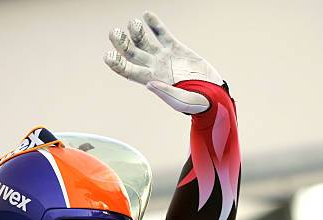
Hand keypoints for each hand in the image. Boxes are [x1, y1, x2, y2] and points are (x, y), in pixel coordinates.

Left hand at [104, 11, 222, 113]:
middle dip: (121, 42)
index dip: (117, 63)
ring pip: (144, 40)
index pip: (128, 71)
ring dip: (136, 31)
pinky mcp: (176, 48)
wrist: (213, 93)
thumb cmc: (198, 103)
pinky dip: (154, 24)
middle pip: (131, 53)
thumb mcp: (182, 102)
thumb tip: (149, 83)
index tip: (109, 55)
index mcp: (152, 80)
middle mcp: (154, 67)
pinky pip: (162, 33)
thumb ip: (166, 92)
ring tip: (133, 23)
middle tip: (114, 33)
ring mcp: (164, 56)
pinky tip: (147, 15)